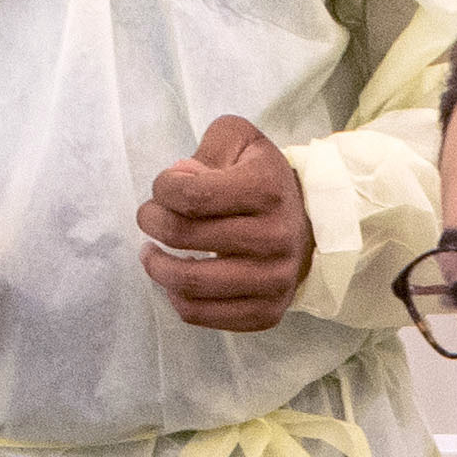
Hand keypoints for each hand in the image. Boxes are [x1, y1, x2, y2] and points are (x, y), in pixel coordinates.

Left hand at [139, 114, 305, 333]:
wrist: (307, 224)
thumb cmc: (261, 180)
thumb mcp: (240, 142)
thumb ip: (209, 148)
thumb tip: (181, 177)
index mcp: (268, 189)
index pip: (192, 194)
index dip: (163, 189)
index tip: (163, 188)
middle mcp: (277, 236)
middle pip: (184, 235)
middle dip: (151, 222)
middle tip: (149, 217)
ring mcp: (275, 280)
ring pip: (189, 283)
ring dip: (156, 266)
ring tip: (151, 253)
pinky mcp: (267, 312)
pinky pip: (201, 315)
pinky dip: (176, 298)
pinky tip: (175, 280)